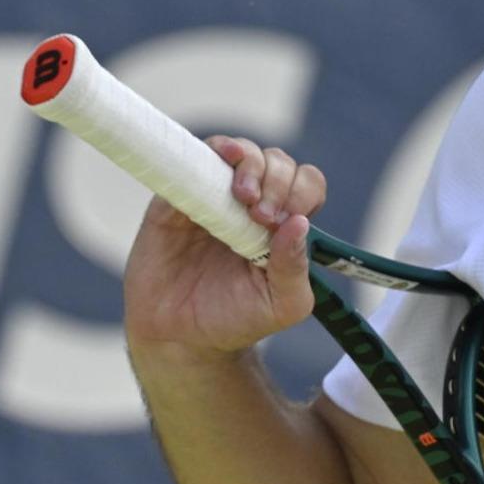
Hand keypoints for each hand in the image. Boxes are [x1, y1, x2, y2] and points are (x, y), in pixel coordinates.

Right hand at [121, 136, 324, 361]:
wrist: (177, 335)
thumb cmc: (233, 319)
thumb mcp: (279, 304)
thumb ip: (294, 268)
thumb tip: (300, 223)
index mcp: (282, 226)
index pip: (306, 186)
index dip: (301, 193)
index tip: (284, 221)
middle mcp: (251, 204)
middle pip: (278, 163)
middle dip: (278, 182)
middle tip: (262, 217)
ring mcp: (215, 195)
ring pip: (244, 153)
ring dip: (252, 165)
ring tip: (244, 196)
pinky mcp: (179, 195)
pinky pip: (200, 156)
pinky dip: (217, 149)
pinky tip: (225, 156)